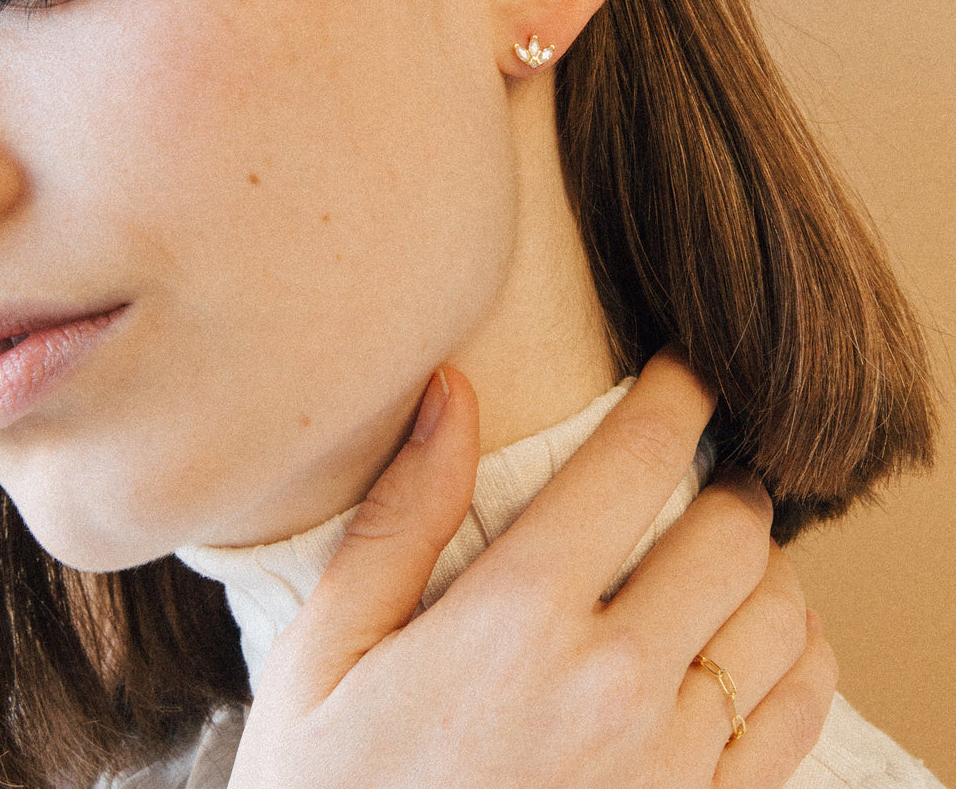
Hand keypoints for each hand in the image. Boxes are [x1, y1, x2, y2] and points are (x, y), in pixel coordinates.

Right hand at [227, 351, 837, 787]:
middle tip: (702, 467)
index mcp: (516, 619)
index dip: (677, 396)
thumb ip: (399, 516)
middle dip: (726, 478)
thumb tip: (450, 394)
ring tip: (725, 547)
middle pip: (733, 532)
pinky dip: (798, 654)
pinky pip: (796, 714)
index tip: (685, 373)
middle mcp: (612, 684)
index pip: (635, 462)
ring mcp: (667, 764)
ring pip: (781, 616)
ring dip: (764, 562)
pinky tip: (755, 637)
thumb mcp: (325, 652)